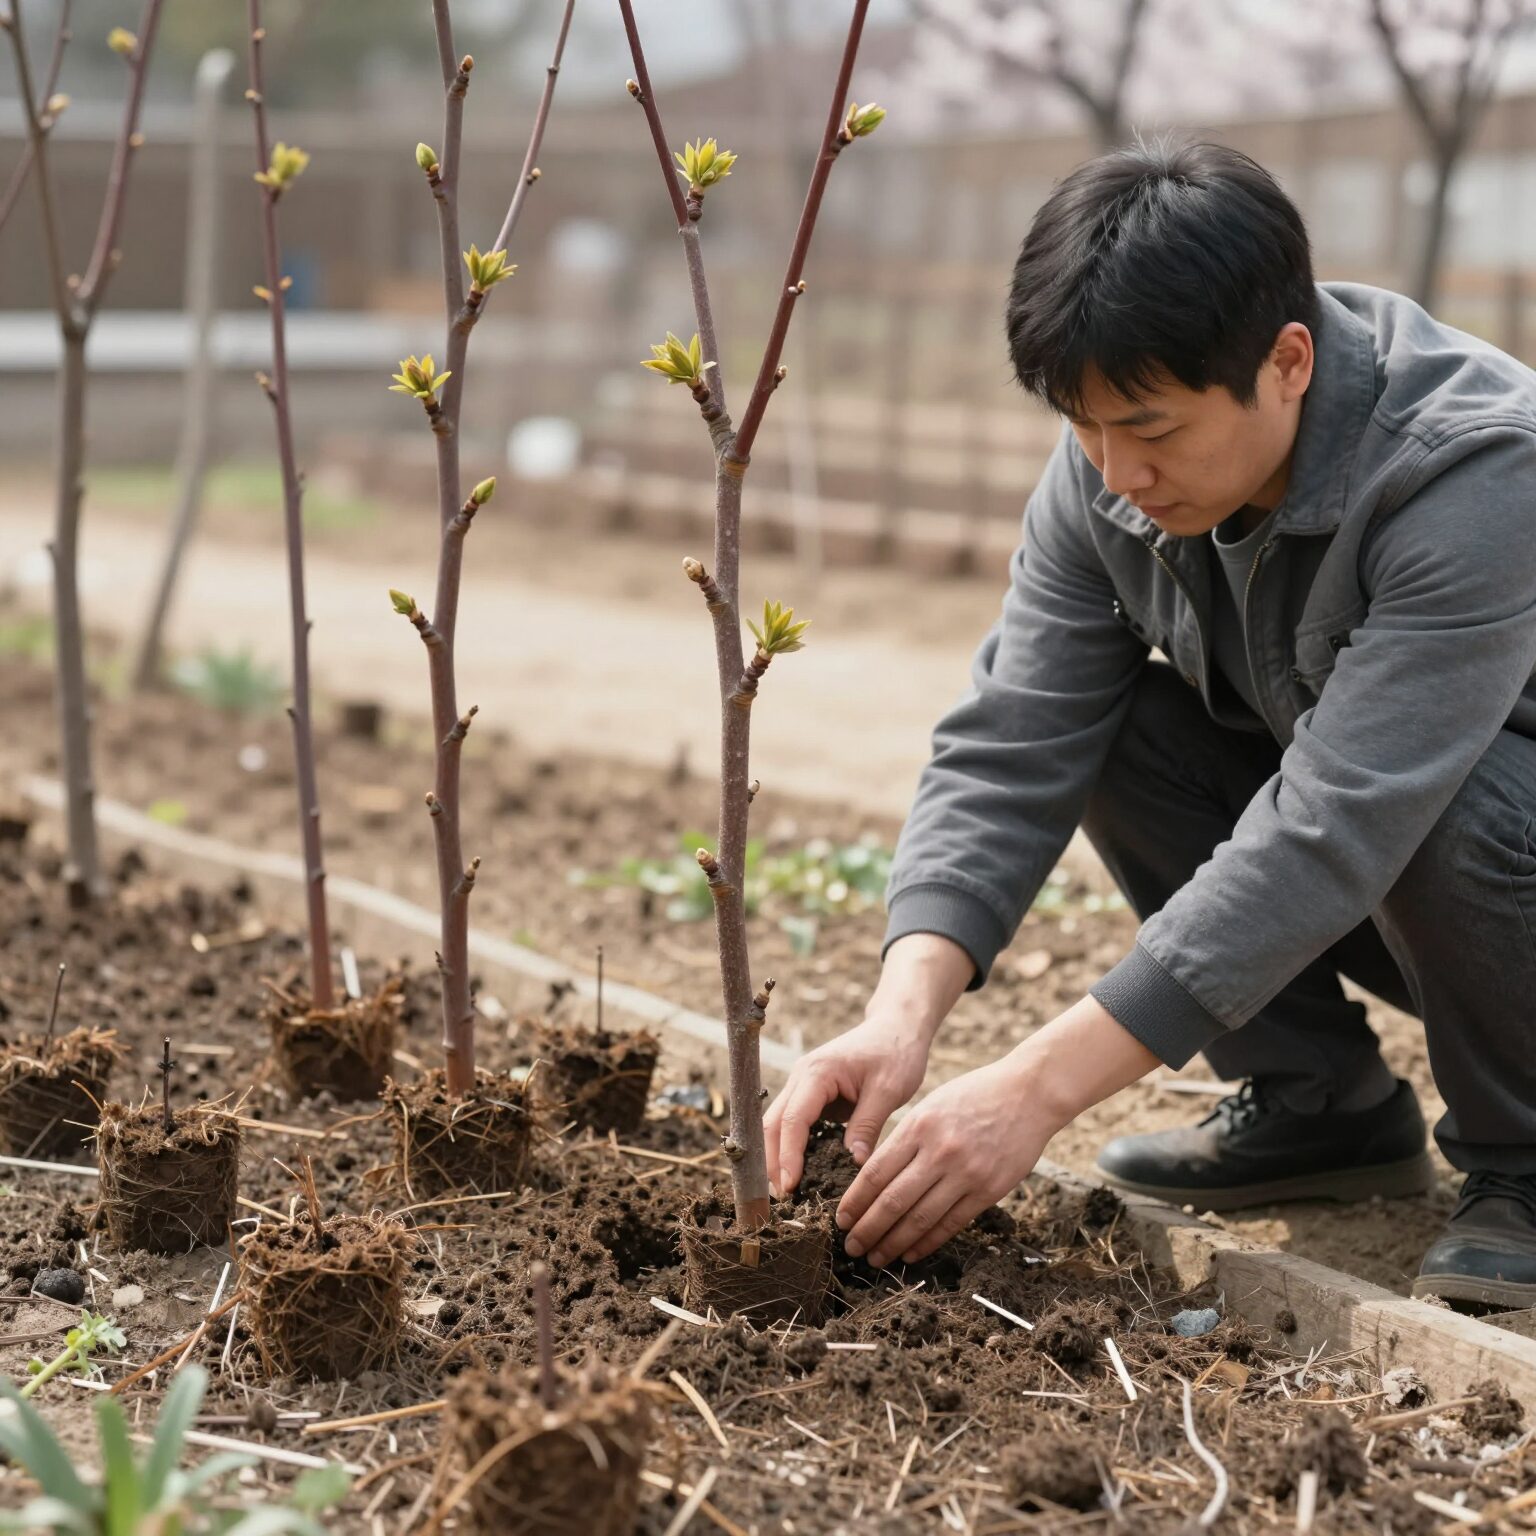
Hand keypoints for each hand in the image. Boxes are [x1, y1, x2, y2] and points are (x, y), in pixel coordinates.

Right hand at [763, 1015, 929, 1195]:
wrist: (898, 1027)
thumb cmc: (896, 1052)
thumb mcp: (888, 1089)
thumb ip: (868, 1125)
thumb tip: (853, 1164)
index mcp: (817, 1072)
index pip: (792, 1120)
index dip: (788, 1156)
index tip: (790, 1187)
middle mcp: (801, 1077)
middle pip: (773, 1124)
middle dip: (772, 1162)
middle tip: (782, 1200)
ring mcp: (803, 1086)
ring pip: (777, 1126)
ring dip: (777, 1158)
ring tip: (787, 1194)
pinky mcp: (812, 1096)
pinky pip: (793, 1126)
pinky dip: (791, 1150)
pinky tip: (800, 1175)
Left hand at [835, 994, 1159, 1267]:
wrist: (1028, 1093)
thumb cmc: (974, 1095)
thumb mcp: (931, 1106)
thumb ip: (905, 1138)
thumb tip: (873, 1176)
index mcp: (918, 1126)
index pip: (875, 1173)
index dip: (855, 1202)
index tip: (840, 1219)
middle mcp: (938, 1151)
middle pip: (892, 1201)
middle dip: (867, 1229)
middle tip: (849, 1246)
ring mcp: (965, 1172)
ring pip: (919, 1218)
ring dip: (893, 1242)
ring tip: (875, 1257)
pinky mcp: (988, 1189)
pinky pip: (951, 1223)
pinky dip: (928, 1242)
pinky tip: (911, 1252)